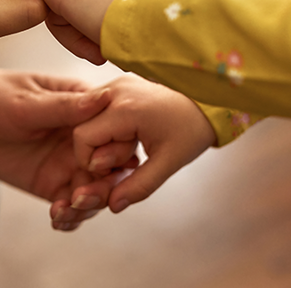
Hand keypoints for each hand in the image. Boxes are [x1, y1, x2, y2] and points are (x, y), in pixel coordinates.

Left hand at [0, 58, 129, 230]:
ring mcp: (68, 162)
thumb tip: (106, 99)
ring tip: (65, 210)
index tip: (100, 166)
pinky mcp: (50, 182)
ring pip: (94, 191)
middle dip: (104, 187)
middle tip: (82, 198)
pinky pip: (70, 205)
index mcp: (85, 108)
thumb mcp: (27, 103)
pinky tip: (57, 218)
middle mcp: (83, 137)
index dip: (116, 152)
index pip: (116, 132)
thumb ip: (65, 108)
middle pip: (111, 168)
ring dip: (87, 206)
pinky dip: (70, 217)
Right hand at [9, 0, 141, 63]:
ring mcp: (123, 2)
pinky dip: (114, 48)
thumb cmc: (106, 9)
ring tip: (109, 54)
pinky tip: (123, 52)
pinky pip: (117, 38)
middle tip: (95, 53)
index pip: (53, 5)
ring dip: (95, 47)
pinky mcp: (141, 19)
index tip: (72, 36)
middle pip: (72, 22)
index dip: (59, 27)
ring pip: (93, 33)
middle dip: (79, 41)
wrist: (156, 25)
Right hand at [65, 74, 215, 214]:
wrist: (209, 100)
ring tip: (131, 144)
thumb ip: (139, 185)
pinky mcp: (119, 84)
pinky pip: (98, 109)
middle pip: (81, 127)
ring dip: (102, 138)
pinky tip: (128, 134)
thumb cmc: (192, 129)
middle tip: (127, 158)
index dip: (92, 162)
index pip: (83, 138)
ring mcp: (116, 84)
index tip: (116, 169)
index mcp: (125, 109)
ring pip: (86, 118)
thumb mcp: (168, 162)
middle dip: (98, 150)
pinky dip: (106, 126)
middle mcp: (115, 90)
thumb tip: (112, 206)